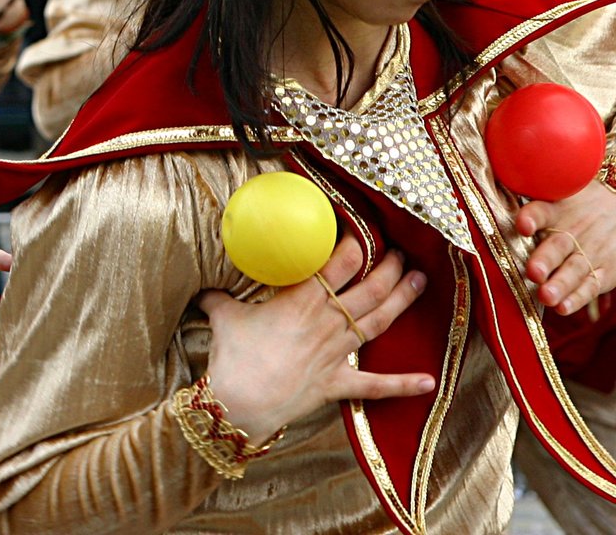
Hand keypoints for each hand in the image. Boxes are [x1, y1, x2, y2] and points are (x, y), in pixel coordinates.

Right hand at [201, 237, 433, 439]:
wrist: (239, 402)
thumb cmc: (232, 355)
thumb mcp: (222, 315)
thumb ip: (218, 296)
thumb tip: (203, 285)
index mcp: (301, 301)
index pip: (338, 264)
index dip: (355, 245)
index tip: (364, 230)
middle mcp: (327, 322)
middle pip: (368, 289)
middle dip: (389, 267)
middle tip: (402, 252)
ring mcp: (336, 353)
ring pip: (379, 322)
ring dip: (402, 300)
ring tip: (420, 280)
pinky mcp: (337, 383)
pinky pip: (375, 385)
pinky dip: (403, 384)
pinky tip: (429, 380)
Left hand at [515, 183, 615, 314]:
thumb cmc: (577, 202)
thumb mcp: (559, 190)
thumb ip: (528, 192)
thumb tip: (494, 176)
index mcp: (555, 210)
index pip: (541, 211)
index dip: (531, 218)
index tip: (523, 226)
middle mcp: (572, 232)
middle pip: (557, 246)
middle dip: (545, 260)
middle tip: (534, 273)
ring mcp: (589, 253)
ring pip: (573, 270)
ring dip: (559, 285)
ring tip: (545, 296)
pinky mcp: (603, 272)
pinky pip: (590, 286)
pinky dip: (577, 298)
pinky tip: (563, 308)